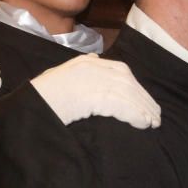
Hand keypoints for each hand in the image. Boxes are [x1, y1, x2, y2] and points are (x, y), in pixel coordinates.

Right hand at [31, 53, 160, 128]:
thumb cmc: (43, 95)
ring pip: (128, 94)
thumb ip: (80, 70)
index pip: (121, 71)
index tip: (145, 101)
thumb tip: (97, 65)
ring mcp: (94, 80)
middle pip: (128, 82)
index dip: (136, 88)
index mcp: (87, 63)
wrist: (32, 104)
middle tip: (155, 115)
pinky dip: (135, 115)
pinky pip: (122, 106)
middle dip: (143, 99)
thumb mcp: (61, 76)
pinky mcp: (94, 96)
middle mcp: (93, 68)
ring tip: (152, 123)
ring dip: (143, 110)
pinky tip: (143, 124)